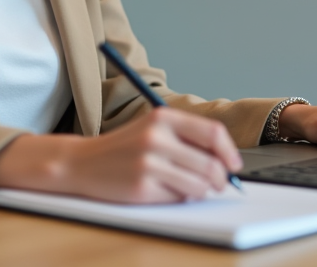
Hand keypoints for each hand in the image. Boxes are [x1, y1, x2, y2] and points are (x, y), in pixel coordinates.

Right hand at [64, 107, 242, 202]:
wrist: (82, 162)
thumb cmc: (124, 146)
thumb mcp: (153, 127)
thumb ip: (186, 136)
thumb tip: (225, 159)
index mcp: (163, 117)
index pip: (212, 133)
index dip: (229, 152)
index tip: (234, 164)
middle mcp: (156, 138)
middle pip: (210, 164)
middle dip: (221, 179)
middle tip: (220, 183)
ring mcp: (148, 163)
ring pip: (199, 185)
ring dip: (201, 190)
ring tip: (190, 186)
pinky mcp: (142, 188)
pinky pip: (178, 198)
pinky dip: (180, 197)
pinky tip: (165, 190)